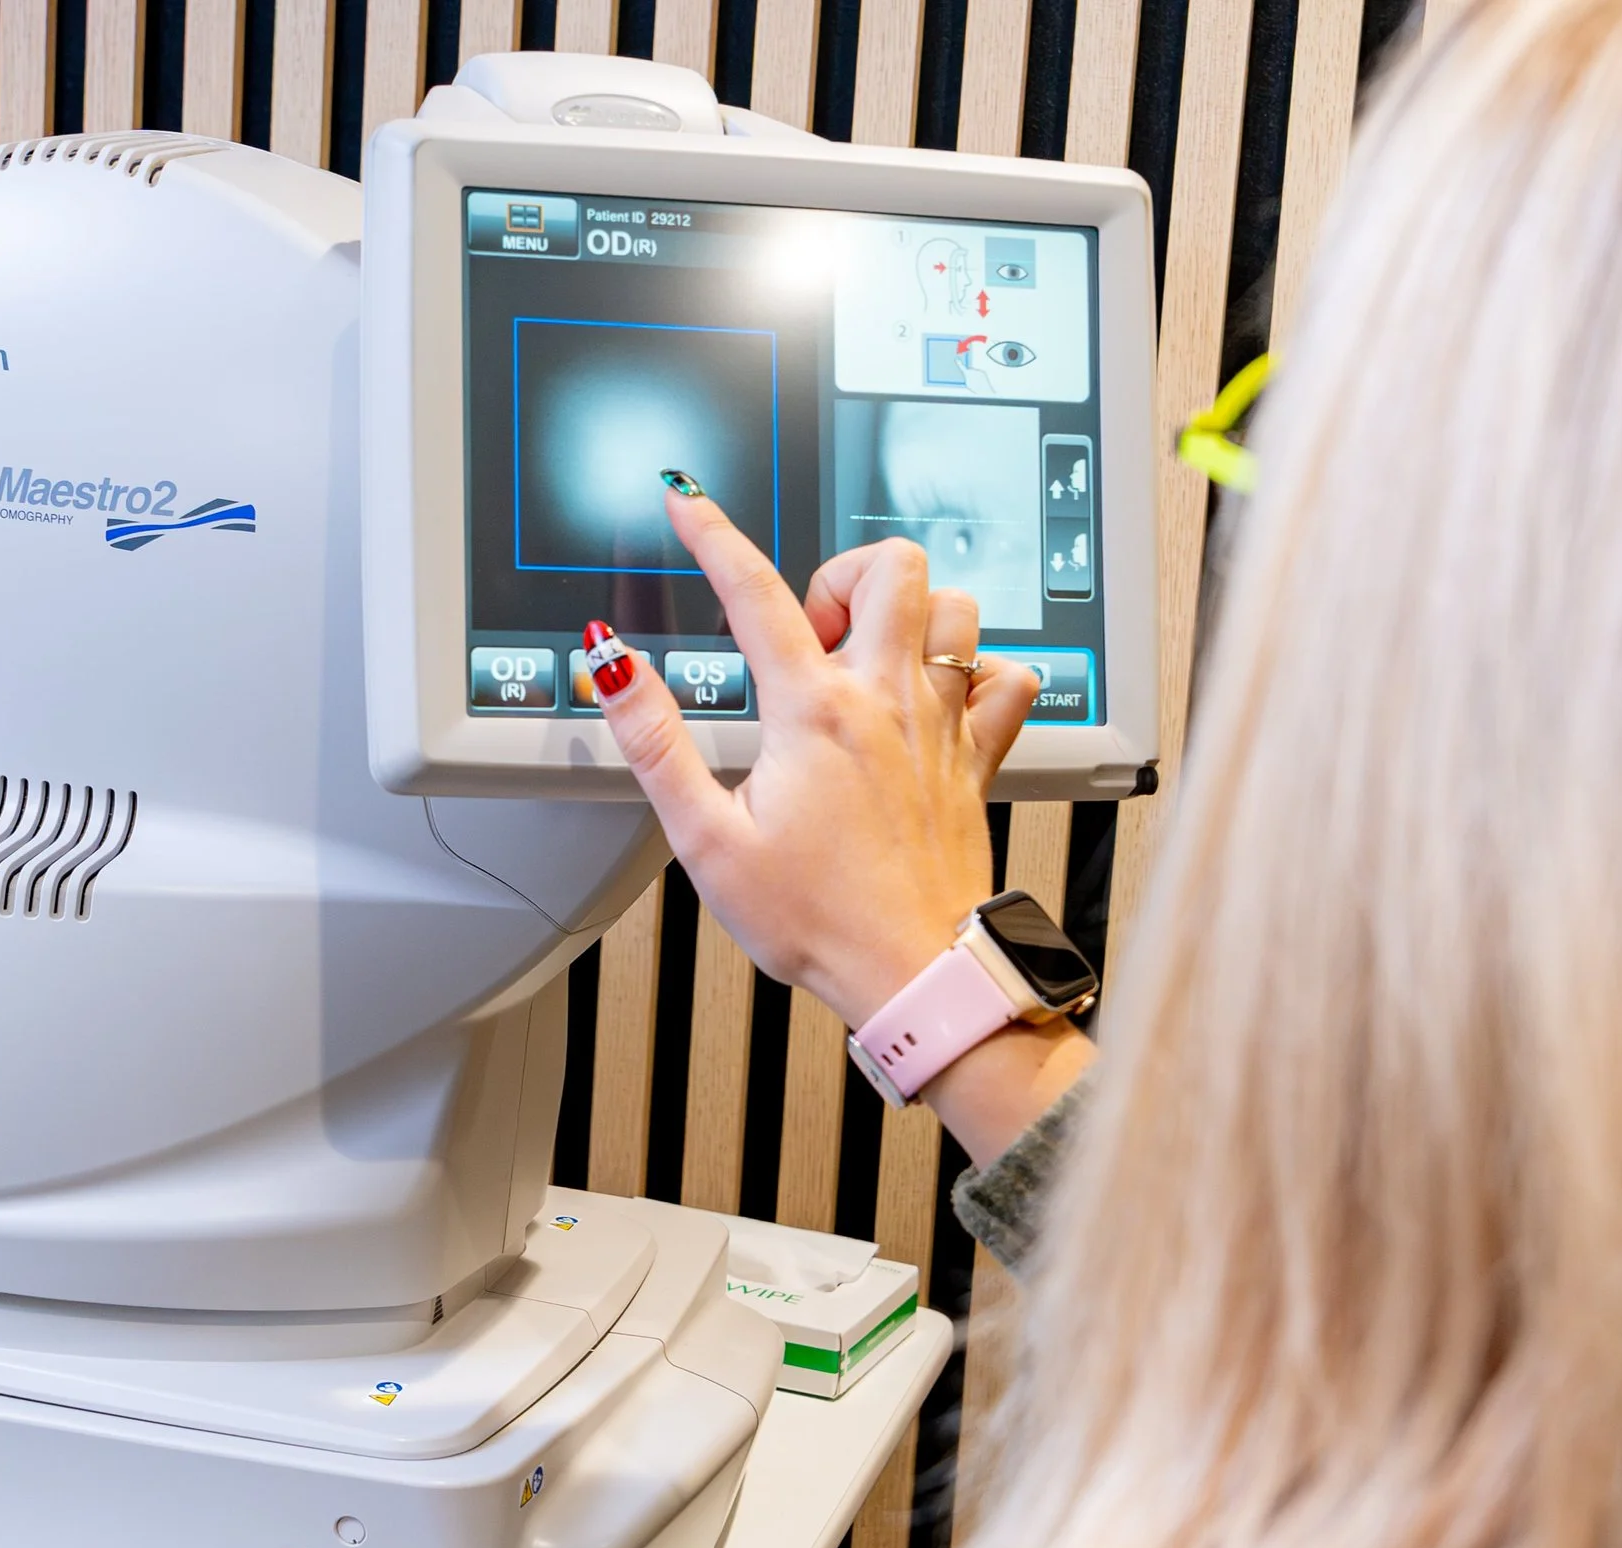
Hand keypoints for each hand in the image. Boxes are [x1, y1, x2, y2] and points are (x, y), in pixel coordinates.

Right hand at [591, 481, 1042, 1030]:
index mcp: (812, 713)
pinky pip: (1009, 679)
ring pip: (956, 607)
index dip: (711, 533)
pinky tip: (938, 699)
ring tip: (867, 661)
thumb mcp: (705, 836)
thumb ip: (653, 740)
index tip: (686, 501)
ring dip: (911, 614)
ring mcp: (941, 726)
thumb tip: (612, 665)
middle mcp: (887, 702)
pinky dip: (980, 671)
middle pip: (890, 566)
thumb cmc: (815, 920)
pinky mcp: (979, 759)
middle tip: (809, 632)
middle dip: (842, 573)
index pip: (753, 590)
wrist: (914, 973)